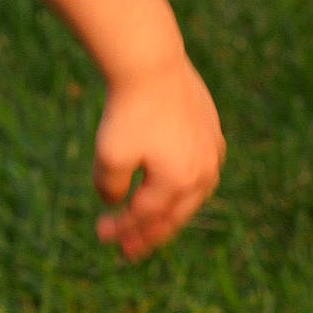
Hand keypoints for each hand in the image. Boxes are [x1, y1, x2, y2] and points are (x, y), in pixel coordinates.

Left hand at [91, 54, 224, 260]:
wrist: (151, 62)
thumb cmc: (128, 110)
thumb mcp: (109, 154)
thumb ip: (110, 187)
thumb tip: (115, 201)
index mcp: (178, 183)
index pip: (146, 218)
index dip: (123, 230)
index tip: (101, 236)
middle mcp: (203, 172)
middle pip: (174, 214)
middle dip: (149, 233)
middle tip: (129, 249)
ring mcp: (211, 150)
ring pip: (192, 193)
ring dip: (171, 210)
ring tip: (154, 222)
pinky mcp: (211, 129)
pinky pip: (202, 167)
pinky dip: (186, 182)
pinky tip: (179, 184)